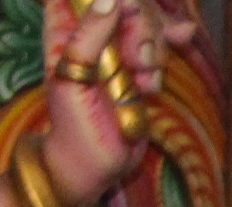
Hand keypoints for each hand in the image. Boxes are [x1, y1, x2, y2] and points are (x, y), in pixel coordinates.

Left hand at [41, 0, 197, 206]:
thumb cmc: (72, 124)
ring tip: (142, 83)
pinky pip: (161, 42)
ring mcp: (118, 49)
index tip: (126, 12)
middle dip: (141, 27)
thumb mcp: (72, 76)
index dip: (116, 1)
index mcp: (66, 26)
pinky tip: (165, 63)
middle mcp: (92, 31)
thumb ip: (90, 33)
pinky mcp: (139, 67)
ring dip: (153, 51)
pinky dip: (165, 54)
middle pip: (127, 4)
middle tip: (139, 61)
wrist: (95, 165)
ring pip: (148, 22)